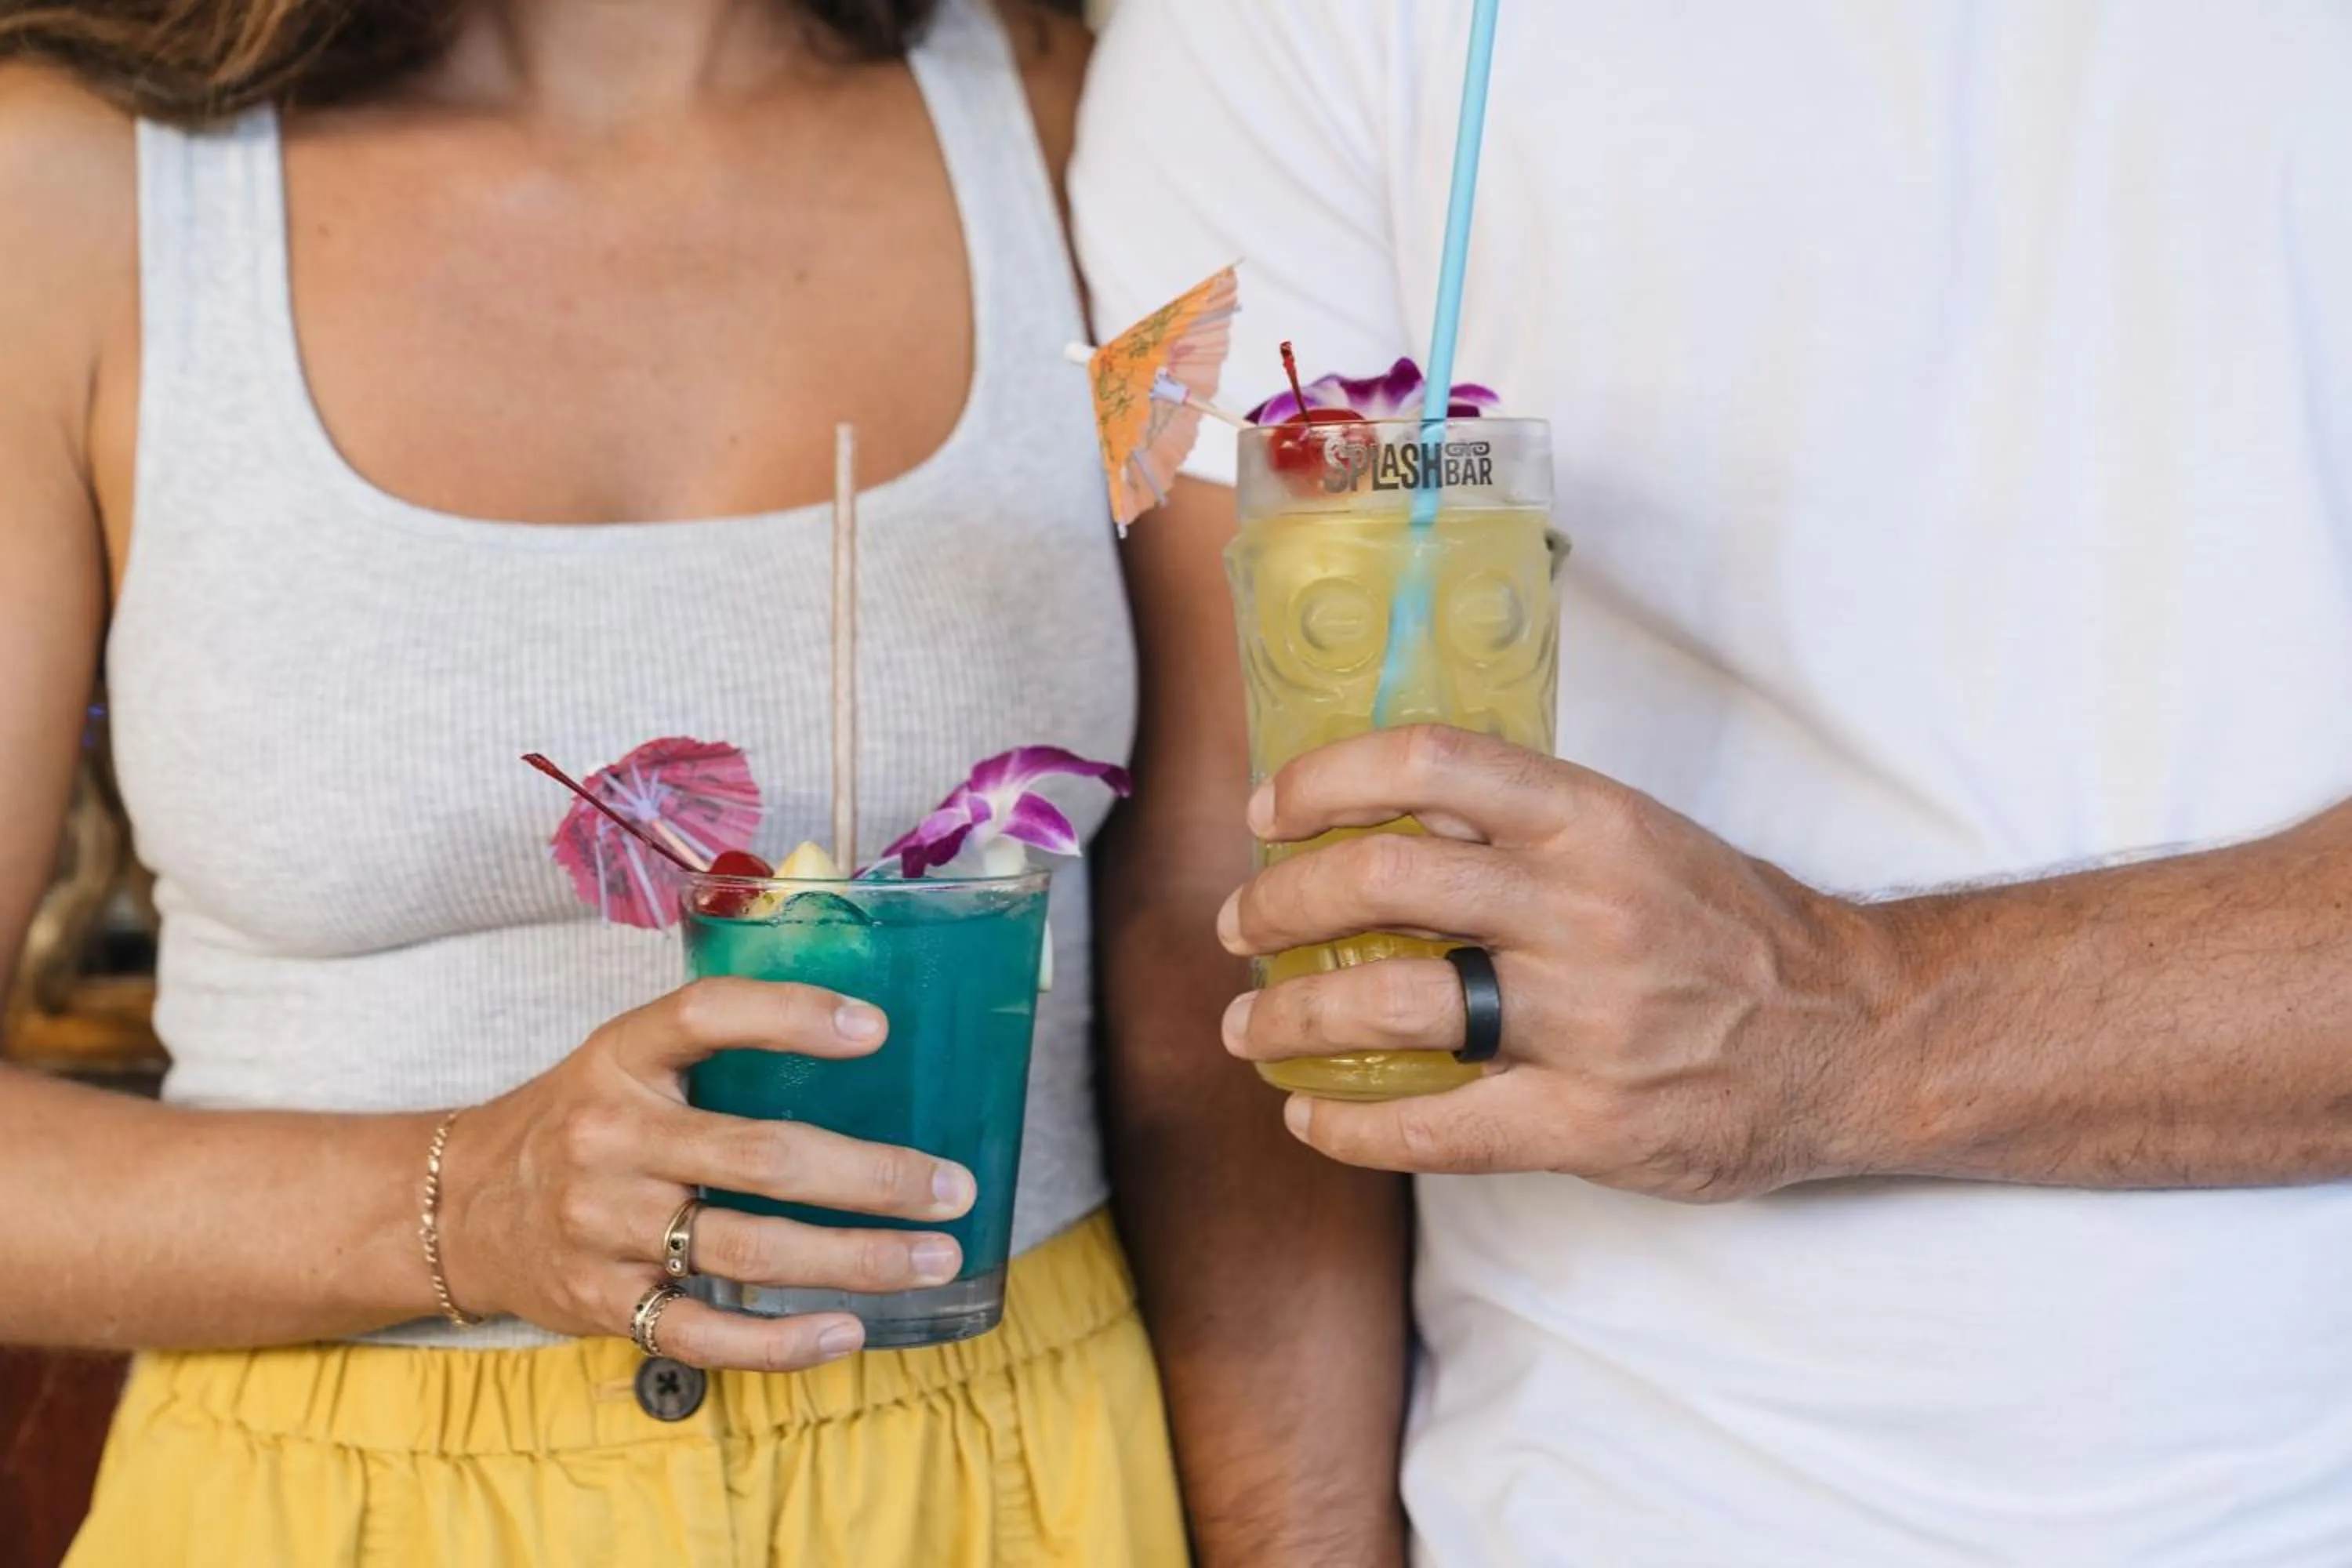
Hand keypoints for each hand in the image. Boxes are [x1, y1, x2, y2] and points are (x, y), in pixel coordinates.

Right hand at [439, 976, 975, 1367]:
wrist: (457, 1206)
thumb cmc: (580, 1121)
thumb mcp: (624, 1057)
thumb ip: (716, 1047)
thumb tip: (865, 1034)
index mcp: (621, 1056)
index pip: (707, 1016)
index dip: (791, 1015)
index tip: (877, 1030)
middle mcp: (610, 1137)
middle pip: (760, 1156)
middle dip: (871, 1176)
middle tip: (952, 1187)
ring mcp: (603, 1226)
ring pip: (746, 1247)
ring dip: (854, 1258)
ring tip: (934, 1258)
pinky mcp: (601, 1303)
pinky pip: (702, 1331)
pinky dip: (782, 1339)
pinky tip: (850, 1331)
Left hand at [1217, 726, 1906, 1198]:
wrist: (1854, 1034)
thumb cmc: (1726, 928)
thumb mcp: (1636, 835)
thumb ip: (1519, 824)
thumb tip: (1374, 809)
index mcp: (1594, 821)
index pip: (1430, 761)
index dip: (1322, 779)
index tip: (1267, 813)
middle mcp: (1586, 908)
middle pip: (1384, 879)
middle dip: (1280, 903)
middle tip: (1241, 923)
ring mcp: (1589, 1020)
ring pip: (1391, 1003)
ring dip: (1290, 1017)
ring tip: (1249, 1025)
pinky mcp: (1591, 1122)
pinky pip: (1435, 1127)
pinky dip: (1349, 1127)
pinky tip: (1309, 1119)